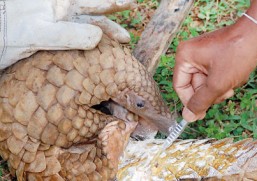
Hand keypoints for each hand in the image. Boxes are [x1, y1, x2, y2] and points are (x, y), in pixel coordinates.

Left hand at [0, 0, 135, 68]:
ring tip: (119, 46)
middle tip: (127, 37)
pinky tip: (98, 53)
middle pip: (94, 16)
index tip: (131, 3)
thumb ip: (68, 34)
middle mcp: (63, 14)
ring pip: (87, 30)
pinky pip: (77, 42)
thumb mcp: (38, 33)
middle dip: (112, 25)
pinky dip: (90, 48)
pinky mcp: (53, 39)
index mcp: (62, 5)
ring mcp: (59, 26)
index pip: (94, 2)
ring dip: (104, 39)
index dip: (113, 3)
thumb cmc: (8, 31)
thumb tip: (98, 36)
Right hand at [173, 9, 256, 121]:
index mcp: (185, 57)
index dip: (190, 102)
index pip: (180, 86)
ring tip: (232, 83)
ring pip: (206, 83)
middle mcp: (191, 55)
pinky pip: (214, 76)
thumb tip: (187, 117)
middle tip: (224, 93)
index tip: (200, 115)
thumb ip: (200, 102)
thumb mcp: (217, 83)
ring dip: (219, 88)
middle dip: (211, 93)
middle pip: (194, 85)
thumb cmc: (237, 53)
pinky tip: (235, 76)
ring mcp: (203, 55)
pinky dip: (224, 81)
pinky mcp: (214, 57)